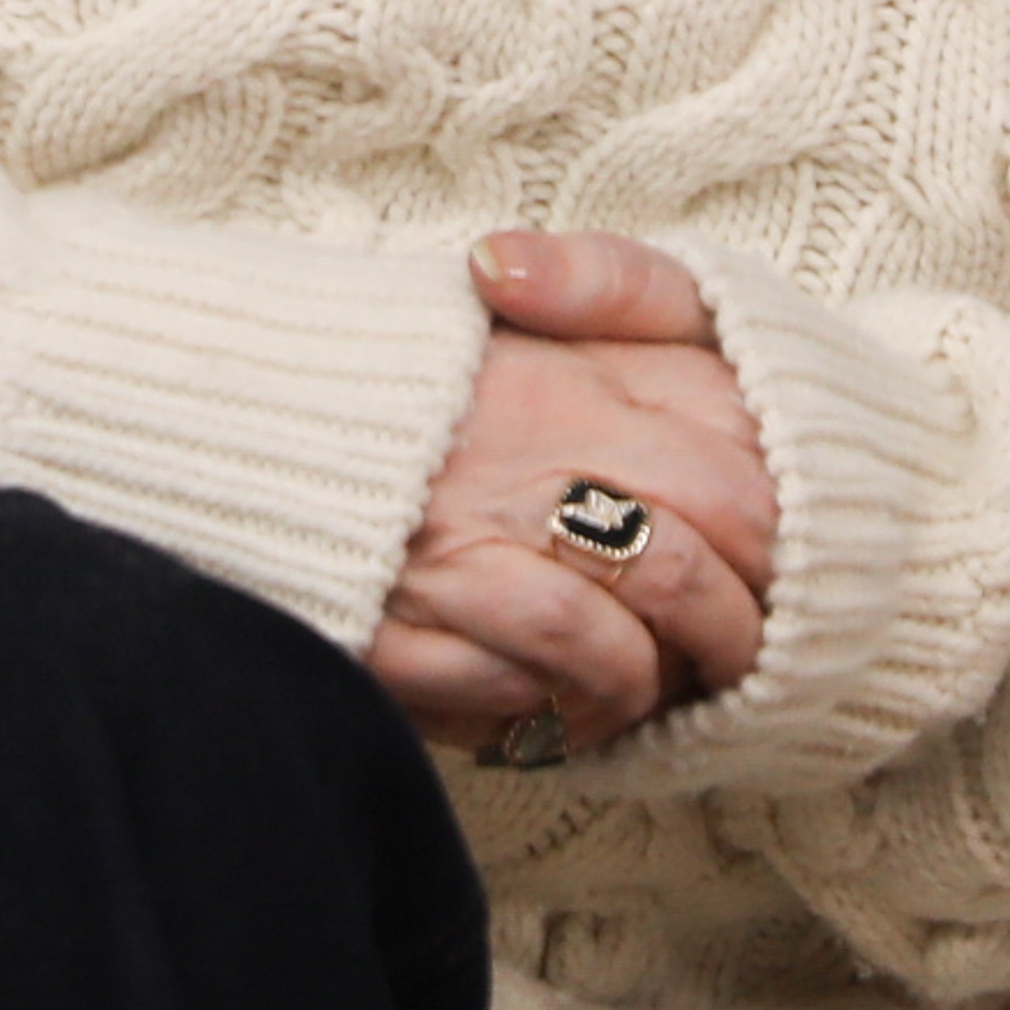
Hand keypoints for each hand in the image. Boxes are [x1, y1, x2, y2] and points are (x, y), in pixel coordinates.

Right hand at [364, 233, 780, 762]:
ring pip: (611, 646)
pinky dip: (553, 718)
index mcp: (574, 379)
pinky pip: (517, 694)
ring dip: (639, 687)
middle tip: (733, 659)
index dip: (781, 540)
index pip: (742, 472)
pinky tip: (555, 712)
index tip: (777, 569)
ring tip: (637, 692)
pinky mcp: (396, 629)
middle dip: (735, 633)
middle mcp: (524, 461)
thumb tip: (668, 333)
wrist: (229, 404)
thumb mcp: (516, 295)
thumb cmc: (404, 367)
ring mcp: (458, 549)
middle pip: (695, 567)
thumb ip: (606, 290)